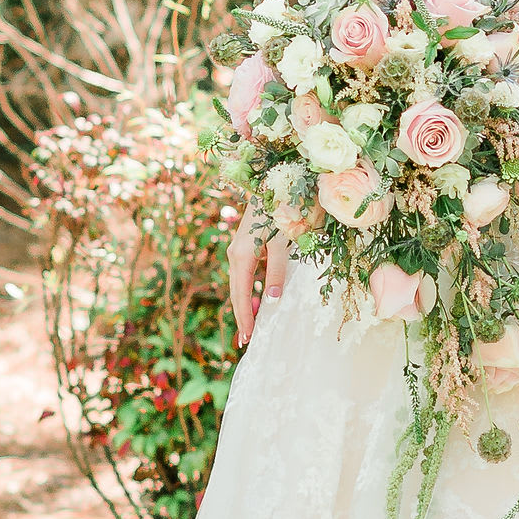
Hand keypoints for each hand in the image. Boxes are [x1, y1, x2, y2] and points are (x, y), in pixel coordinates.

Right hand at [230, 212, 289, 349]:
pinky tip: (259, 298)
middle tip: (247, 341)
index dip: (245, 318)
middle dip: (243, 316)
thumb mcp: (283, 240)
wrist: (275, 177)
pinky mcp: (247, 243)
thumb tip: (272, 299)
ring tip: (253, 325)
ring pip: (241, 283)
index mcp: (241, 255)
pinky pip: (247, 273)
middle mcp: (235, 253)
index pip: (240, 296)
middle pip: (237, 292)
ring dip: (247, 304)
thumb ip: (278, 270)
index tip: (248, 340)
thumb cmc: (282, 207)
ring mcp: (240, 248)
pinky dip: (251, 289)